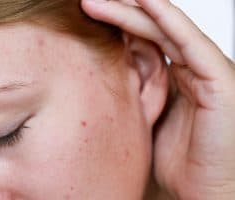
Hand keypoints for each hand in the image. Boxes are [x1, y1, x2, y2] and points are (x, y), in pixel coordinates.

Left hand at [81, 0, 234, 198]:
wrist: (208, 193)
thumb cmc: (179, 163)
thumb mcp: (147, 122)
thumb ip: (136, 97)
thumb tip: (108, 81)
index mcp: (176, 78)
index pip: (144, 42)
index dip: (116, 27)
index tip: (88, 17)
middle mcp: (191, 69)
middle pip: (151, 30)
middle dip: (119, 12)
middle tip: (89, 2)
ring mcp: (207, 70)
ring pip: (166, 28)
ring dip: (133, 9)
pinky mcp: (219, 78)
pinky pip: (187, 40)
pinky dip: (164, 17)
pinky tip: (142, 0)